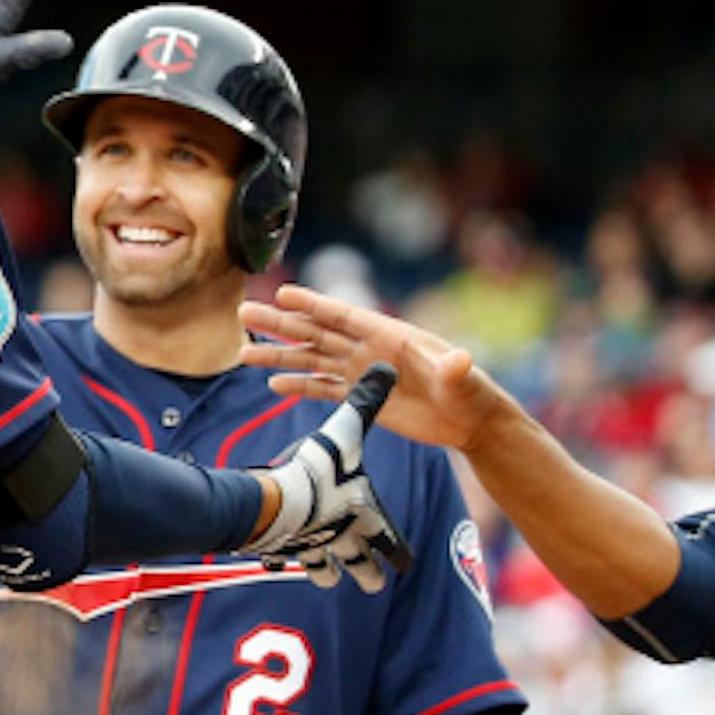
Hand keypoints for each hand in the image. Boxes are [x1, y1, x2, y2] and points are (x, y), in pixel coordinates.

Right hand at [239, 285, 504, 451]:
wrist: (469, 421)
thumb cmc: (471, 392)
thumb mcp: (463, 380)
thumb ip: (455, 370)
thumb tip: (460, 360)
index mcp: (389, 335)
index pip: (344, 316)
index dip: (313, 304)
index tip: (283, 293)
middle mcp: (369, 349)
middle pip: (317, 332)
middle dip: (281, 323)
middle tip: (244, 312)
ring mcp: (362, 373)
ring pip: (312, 360)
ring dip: (280, 356)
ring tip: (243, 353)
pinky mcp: (361, 398)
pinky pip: (323, 389)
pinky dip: (300, 386)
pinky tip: (274, 384)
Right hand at [248, 363, 415, 592]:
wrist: (272, 499)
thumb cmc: (315, 466)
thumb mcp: (345, 428)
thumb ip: (366, 401)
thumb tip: (387, 368)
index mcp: (362, 512)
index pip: (389, 539)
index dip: (398, 553)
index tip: (406, 567)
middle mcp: (341, 534)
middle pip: (359, 560)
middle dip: (366, 572)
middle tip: (373, 585)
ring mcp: (311, 544)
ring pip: (323, 566)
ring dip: (327, 572)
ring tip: (328, 581)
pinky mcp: (282, 546)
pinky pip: (285, 557)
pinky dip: (282, 559)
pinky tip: (277, 562)